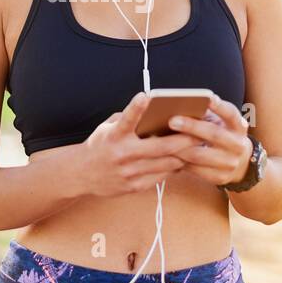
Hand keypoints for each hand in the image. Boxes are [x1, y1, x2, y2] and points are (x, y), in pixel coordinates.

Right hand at [80, 92, 200, 197]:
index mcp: (114, 136)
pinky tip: (181, 162)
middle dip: (183, 140)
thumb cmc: (101, 145)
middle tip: (200, 133)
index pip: (126, 119)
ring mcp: (128, 172)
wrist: (81, 174)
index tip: (145, 95)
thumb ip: (129, 120)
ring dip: (183, 156)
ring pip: (165, 164)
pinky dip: (172, 169)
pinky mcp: (133, 186)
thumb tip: (156, 112)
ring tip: (197, 148)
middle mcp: (121, 154)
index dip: (135, 108)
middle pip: (159, 147)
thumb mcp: (108, 128)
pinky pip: (160, 177)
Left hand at [167, 93, 252, 186]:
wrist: (239, 164)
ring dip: (180, 147)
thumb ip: (206, 116)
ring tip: (163, 140)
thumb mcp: (220, 124)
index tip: (208, 97)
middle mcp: (238, 145)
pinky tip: (169, 155)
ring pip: (200, 155)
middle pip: (214, 134)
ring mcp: (231, 163)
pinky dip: (181, 162)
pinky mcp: (221, 177)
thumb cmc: (221, 136)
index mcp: (239, 127)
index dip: (220, 107)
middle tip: (172, 120)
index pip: (231, 114)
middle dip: (192, 126)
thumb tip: (179, 106)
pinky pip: (196, 170)